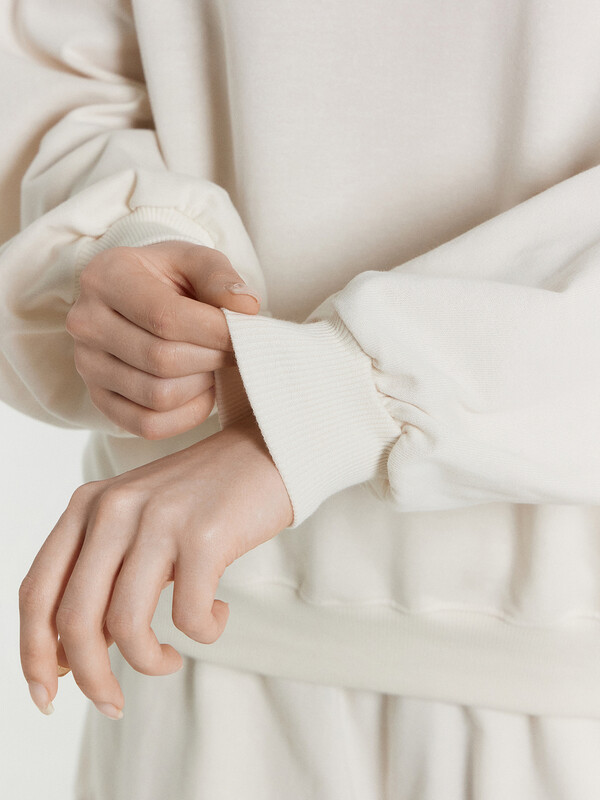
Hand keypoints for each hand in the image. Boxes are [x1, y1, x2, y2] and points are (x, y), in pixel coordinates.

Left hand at [19, 413, 292, 718]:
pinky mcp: (205, 535)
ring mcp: (158, 519)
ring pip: (125, 626)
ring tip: (170, 657)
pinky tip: (218, 615)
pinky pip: (188, 617)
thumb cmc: (202, 500)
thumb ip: (102, 577)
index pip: (36, 591)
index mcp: (87, 505)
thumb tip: (73, 657)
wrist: (267, 450)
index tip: (48, 695)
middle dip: (90, 678)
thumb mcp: (138, 526)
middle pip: (74, 619)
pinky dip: (203, 633)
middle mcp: (113, 508)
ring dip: (148, 662)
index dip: (33, 653)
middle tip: (113, 704)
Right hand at [65, 241, 261, 438]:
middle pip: (162, 360)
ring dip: (201, 385)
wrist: (138, 299)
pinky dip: (186, 415)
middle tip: (234, 350)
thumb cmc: (171, 278)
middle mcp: (86, 323)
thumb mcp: (194, 261)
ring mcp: (88, 366)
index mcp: (106, 277)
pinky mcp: (99, 399)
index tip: (245, 332)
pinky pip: (148, 426)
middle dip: (211, 358)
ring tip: (213, 364)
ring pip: (158, 396)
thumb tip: (246, 306)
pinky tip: (201, 390)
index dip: (215, 332)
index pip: (165, 318)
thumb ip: (220, 277)